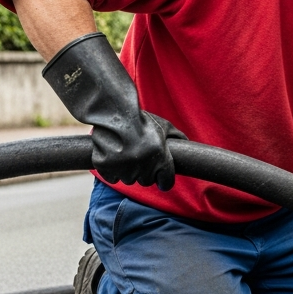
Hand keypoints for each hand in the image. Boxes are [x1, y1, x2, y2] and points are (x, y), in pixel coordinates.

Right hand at [42, 32, 186, 190]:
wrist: (113, 110)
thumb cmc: (140, 118)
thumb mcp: (163, 125)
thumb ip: (176, 136)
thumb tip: (187, 142)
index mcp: (161, 160)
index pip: (166, 183)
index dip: (163, 179)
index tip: (160, 177)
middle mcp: (143, 168)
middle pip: (146, 181)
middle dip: (144, 172)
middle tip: (138, 157)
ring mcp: (123, 169)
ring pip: (128, 179)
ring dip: (127, 171)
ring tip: (124, 153)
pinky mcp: (105, 168)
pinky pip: (111, 177)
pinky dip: (110, 169)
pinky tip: (111, 155)